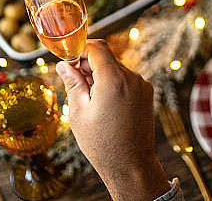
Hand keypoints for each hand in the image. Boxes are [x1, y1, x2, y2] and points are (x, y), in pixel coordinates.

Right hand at [56, 40, 168, 200]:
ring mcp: (142, 84)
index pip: (97, 47)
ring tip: (91, 100)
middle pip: (106, 57)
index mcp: (114, 80)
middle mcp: (132, 78)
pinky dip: (113, 83)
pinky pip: (126, 78)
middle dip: (89, 65)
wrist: (131, 165)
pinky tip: (105, 104)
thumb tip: (64, 65)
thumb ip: (72, 83)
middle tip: (76, 85)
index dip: (80, 50)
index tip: (69, 61)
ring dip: (101, 76)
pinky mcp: (147, 92)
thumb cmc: (102, 143)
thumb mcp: (79, 113)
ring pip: (115, 68)